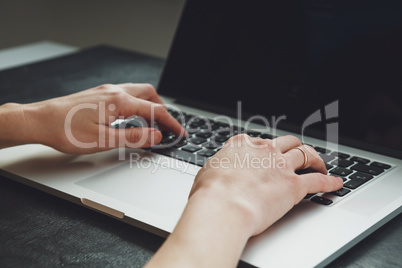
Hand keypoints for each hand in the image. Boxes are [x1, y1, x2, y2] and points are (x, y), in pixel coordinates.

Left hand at [0, 83, 185, 152]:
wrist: (40, 120)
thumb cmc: (65, 130)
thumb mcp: (103, 140)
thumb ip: (133, 137)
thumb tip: (155, 135)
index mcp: (119, 102)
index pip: (154, 111)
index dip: (170, 123)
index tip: (179, 132)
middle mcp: (114, 91)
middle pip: (149, 94)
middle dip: (163, 109)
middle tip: (167, 125)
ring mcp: (106, 91)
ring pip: (137, 92)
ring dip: (150, 104)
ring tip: (152, 122)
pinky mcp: (99, 94)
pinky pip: (126, 94)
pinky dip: (137, 103)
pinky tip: (131, 116)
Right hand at [146, 134, 342, 267]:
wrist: (223, 206)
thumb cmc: (211, 192)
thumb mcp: (208, 171)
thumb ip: (219, 167)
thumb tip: (217, 170)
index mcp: (243, 145)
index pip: (260, 140)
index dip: (267, 146)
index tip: (269, 151)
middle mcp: (265, 151)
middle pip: (288, 142)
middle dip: (296, 146)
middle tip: (299, 153)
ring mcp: (281, 166)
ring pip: (306, 154)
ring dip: (315, 159)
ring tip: (320, 164)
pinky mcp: (293, 186)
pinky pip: (318, 180)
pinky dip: (329, 181)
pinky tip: (336, 183)